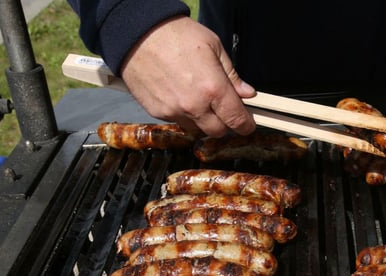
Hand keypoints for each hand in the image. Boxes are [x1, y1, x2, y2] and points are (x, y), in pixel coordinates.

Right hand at [120, 16, 255, 136]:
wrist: (137, 33)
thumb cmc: (176, 34)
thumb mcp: (213, 47)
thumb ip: (231, 75)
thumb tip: (246, 93)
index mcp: (213, 88)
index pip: (236, 119)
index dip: (245, 125)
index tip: (247, 125)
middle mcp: (194, 106)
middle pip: (218, 132)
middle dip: (225, 124)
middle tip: (224, 111)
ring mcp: (174, 111)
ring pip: (197, 129)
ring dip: (203, 121)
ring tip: (199, 101)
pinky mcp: (158, 113)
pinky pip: (178, 122)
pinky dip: (184, 115)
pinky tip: (181, 97)